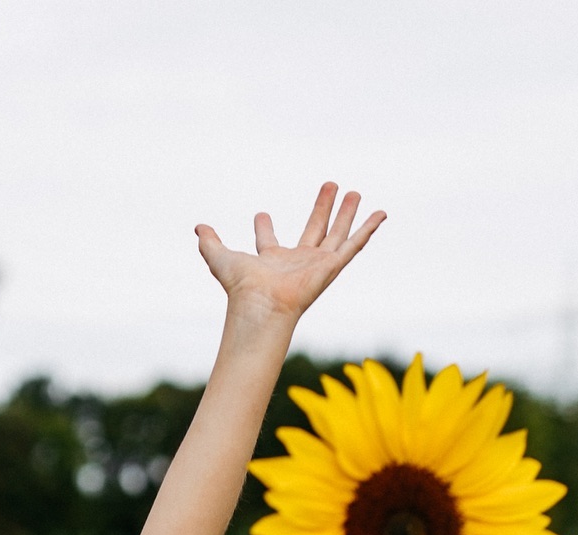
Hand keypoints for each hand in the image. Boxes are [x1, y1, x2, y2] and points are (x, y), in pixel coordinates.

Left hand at [195, 182, 383, 320]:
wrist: (261, 305)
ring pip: (336, 234)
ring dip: (346, 214)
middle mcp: (296, 262)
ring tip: (355, 193)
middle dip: (321, 208)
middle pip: (313, 230)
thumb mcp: (220, 258)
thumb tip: (197, 227)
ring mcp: (316, 265)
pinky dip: (368, 229)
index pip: (268, 241)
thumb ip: (209, 243)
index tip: (260, 215)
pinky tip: (381, 214)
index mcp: (270, 261)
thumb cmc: (241, 287)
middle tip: (330, 186)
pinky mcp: (332, 267)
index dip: (263, 229)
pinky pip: (355, 244)